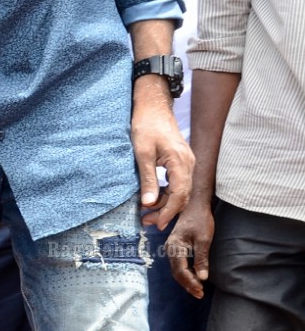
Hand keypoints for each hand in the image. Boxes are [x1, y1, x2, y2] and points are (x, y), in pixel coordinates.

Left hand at [131, 86, 192, 228]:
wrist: (153, 106)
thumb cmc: (146, 125)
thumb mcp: (142, 153)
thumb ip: (148, 179)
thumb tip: (148, 203)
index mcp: (180, 162)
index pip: (179, 195)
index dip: (169, 212)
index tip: (157, 224)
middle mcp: (188, 163)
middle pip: (182, 196)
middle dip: (166, 212)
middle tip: (147, 222)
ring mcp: (186, 162)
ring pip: (180, 191)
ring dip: (165, 204)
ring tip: (147, 213)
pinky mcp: (181, 161)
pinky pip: (178, 184)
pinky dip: (166, 194)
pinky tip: (153, 199)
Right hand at [165, 200, 214, 298]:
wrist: (194, 205)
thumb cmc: (200, 220)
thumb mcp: (203, 239)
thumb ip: (201, 259)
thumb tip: (202, 277)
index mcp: (175, 247)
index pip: (181, 271)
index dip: (191, 282)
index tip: (201, 290)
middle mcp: (170, 249)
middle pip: (176, 272)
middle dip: (188, 284)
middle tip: (200, 294)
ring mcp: (171, 248)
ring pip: (177, 269)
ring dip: (187, 280)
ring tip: (198, 288)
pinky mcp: (175, 247)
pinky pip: (178, 264)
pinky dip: (186, 272)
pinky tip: (194, 276)